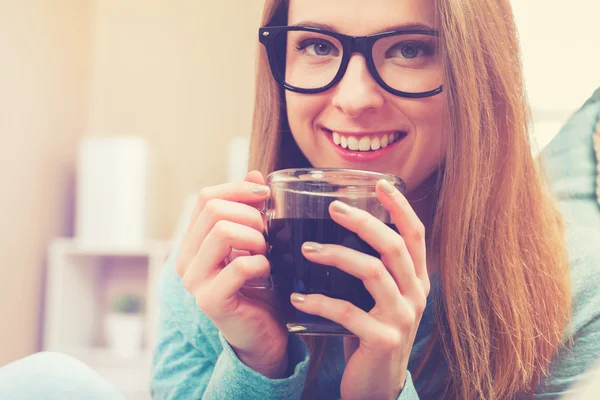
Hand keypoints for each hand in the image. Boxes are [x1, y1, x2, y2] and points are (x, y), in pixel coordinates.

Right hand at [175, 171, 288, 378]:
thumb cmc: (260, 286)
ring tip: (266, 251)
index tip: (266, 195)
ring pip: (222, 231)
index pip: (207, 197)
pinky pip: (238, 265)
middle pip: (214, 210)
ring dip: (255, 237)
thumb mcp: (255, 241)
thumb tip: (254, 173)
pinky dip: (261, 262)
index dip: (239, 189)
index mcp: (194, 242)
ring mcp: (195, 281)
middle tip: (268, 234)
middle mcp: (186, 259)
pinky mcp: (211, 301)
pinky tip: (266, 271)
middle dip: (251, 215)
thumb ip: (250, 209)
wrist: (263, 333)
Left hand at [290, 180, 429, 399]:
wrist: (376, 386)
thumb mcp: (378, 299)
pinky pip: (348, 312)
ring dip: (337, 256)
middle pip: (395, 246)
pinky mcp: (382, 339)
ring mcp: (402, 318)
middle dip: (364, 221)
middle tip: (333, 208)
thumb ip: (370, 270)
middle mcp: (416, 295)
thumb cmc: (370, 333)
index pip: (416, 235)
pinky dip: (320, 302)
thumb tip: (333, 232)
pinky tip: (297, 297)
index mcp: (415, 280)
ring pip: (373, 273)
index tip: (380, 183)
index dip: (400, 207)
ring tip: (306, 249)